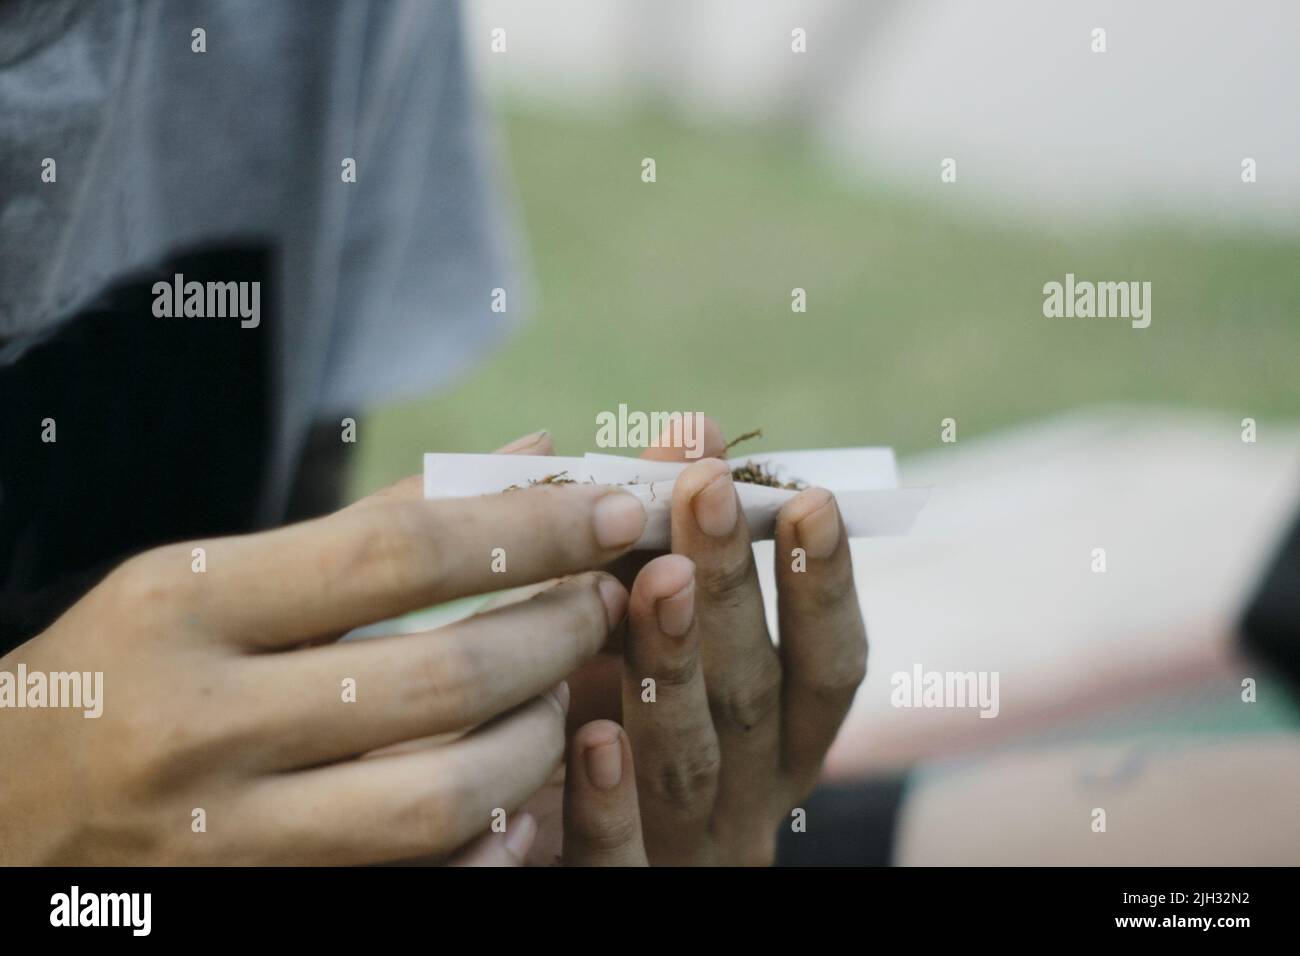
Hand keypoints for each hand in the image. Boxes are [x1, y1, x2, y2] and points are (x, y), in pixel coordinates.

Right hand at [0, 435, 646, 864]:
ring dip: (540, 740)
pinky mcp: (261, 901)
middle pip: (440, 681)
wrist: (2, 810)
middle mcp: (201, 724)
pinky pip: (418, 881)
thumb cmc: (130, 667)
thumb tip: (530, 454)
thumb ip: (376, 522)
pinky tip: (526, 798)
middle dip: (555, 635)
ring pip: (444, 798)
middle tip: (605, 603)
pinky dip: (496, 840)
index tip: (612, 513)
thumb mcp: (216, 574)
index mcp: (187, 606)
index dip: (528, 529)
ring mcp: (227, 835)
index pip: (397, 555)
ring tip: (567, 695)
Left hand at [622, 456, 866, 864]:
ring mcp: (685, 846)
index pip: (827, 664)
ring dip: (678, 665)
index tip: (811, 494)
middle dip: (736, 587)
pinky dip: (607, 798)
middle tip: (706, 486)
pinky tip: (590, 732)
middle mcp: (749, 793)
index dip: (826, 583)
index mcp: (778, 738)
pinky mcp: (619, 887)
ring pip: (689, 762)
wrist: (574, 870)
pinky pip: (615, 856)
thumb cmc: (619, 721)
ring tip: (659, 577)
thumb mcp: (654, 639)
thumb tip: (686, 426)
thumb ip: (671, 545)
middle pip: (753, 694)